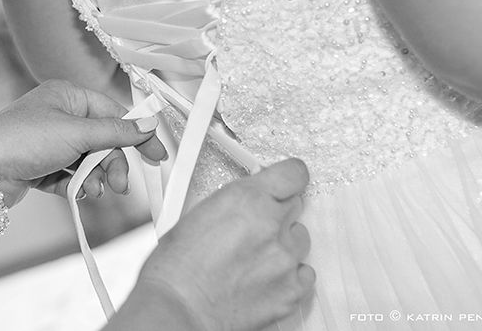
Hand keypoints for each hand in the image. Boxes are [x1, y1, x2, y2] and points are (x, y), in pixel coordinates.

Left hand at [0, 79, 166, 203]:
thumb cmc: (23, 140)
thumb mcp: (78, 133)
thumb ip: (116, 132)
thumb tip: (148, 124)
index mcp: (68, 95)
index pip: (114, 113)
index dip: (136, 135)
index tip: (157, 155)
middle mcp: (59, 115)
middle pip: (102, 140)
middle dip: (112, 163)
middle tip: (121, 185)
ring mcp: (48, 141)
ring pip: (87, 160)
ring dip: (95, 177)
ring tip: (93, 191)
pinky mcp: (40, 165)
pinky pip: (70, 175)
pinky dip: (77, 185)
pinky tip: (78, 193)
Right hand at [128, 158, 313, 330]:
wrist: (178, 308)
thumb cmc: (176, 267)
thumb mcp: (198, 213)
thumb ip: (234, 202)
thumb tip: (247, 200)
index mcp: (248, 199)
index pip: (293, 173)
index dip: (288, 177)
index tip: (284, 182)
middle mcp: (272, 225)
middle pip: (296, 204)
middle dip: (277, 212)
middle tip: (255, 225)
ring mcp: (285, 259)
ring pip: (301, 238)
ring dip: (283, 243)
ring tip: (255, 256)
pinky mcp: (291, 290)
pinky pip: (305, 273)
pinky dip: (290, 273)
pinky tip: (267, 276)